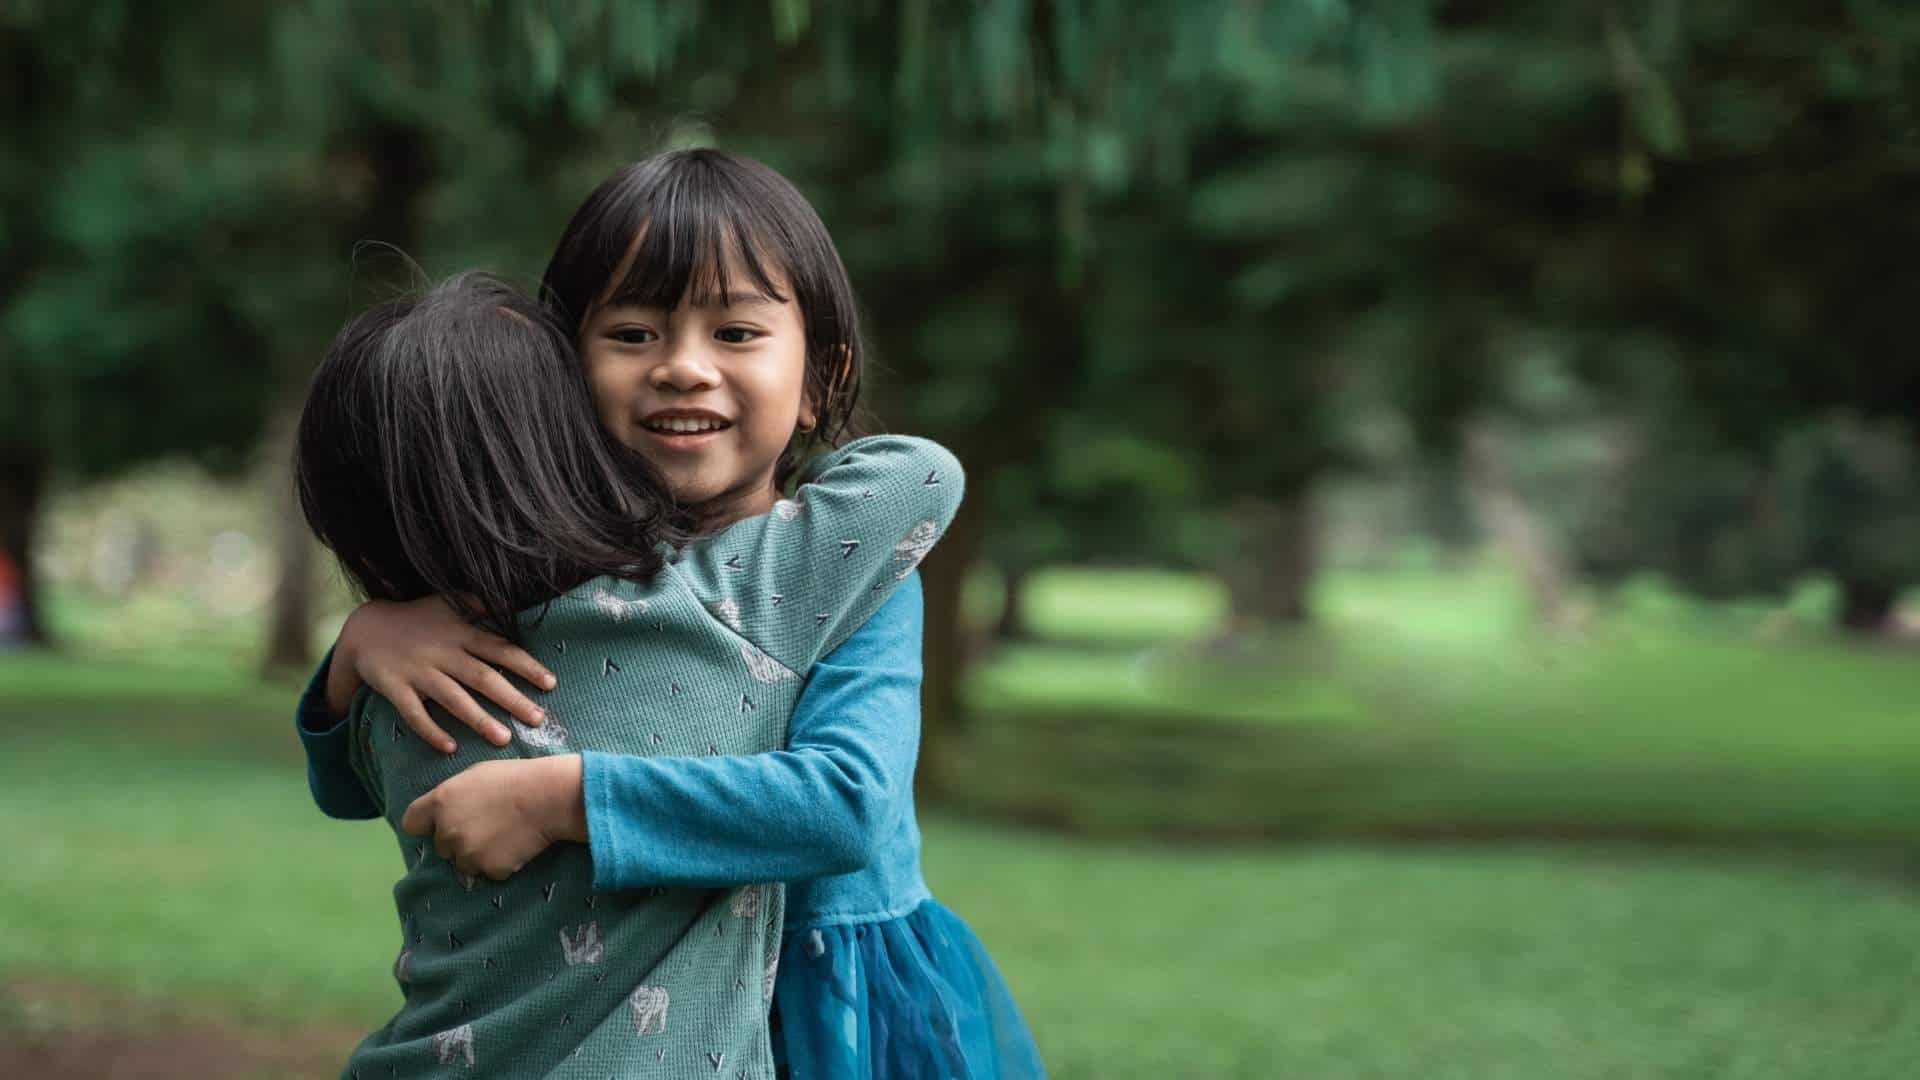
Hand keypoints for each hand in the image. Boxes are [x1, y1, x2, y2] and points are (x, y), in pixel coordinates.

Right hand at [327, 596, 556, 752]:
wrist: (365, 628)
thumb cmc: (417, 619)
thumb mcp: (448, 604)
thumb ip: (479, 605)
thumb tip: (516, 604)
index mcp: (460, 633)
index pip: (500, 650)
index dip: (526, 666)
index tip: (550, 683)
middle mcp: (443, 653)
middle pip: (483, 678)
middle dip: (512, 699)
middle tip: (537, 720)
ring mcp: (418, 671)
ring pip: (453, 699)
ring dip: (479, 720)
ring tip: (504, 739)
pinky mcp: (395, 687)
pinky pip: (414, 713)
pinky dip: (431, 731)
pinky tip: (449, 748)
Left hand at [399, 756, 587, 880]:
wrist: (547, 796)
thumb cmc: (515, 777)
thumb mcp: (475, 774)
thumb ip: (452, 796)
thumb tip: (445, 812)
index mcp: (440, 803)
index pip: (411, 822)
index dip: (426, 824)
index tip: (440, 823)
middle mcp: (447, 831)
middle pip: (441, 847)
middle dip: (458, 841)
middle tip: (486, 827)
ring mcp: (467, 853)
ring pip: (464, 863)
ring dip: (478, 856)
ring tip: (503, 837)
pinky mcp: (489, 869)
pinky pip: (490, 872)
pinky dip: (501, 864)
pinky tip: (516, 845)